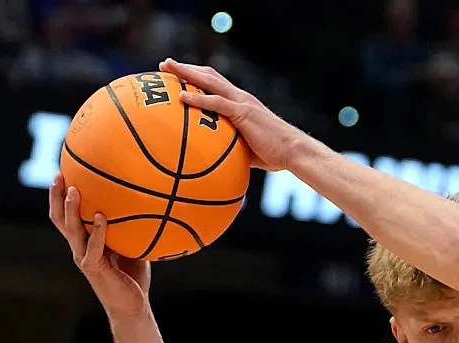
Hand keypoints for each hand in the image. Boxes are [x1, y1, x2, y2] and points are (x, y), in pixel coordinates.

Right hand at [49, 173, 150, 320]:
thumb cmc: (134, 278)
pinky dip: (97, 231)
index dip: (62, 197)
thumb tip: (149, 206)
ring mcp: (84, 257)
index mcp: (85, 242)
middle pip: (60, 218)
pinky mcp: (93, 268)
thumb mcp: (134, 248)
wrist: (132, 307)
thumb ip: (133, 229)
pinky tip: (101, 216)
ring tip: (72, 189)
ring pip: (70, 229)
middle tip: (59, 173)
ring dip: (70, 209)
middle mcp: (79, 248)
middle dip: (56, 196)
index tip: (65, 172)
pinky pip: (93, 246)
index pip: (68, 216)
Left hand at [159, 59, 302, 171]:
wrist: (293, 152)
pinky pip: (216, 102)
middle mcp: (240, 97)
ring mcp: (242, 103)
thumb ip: (230, 148)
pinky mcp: (244, 113)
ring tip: (167, 69)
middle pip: (208, 75)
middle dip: (185, 69)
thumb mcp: (247, 148)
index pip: (216, 83)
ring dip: (186, 74)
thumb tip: (213, 161)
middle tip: (165, 65)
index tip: (178, 76)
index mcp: (241, 103)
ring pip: (209, 81)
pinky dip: (198, 98)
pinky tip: (182, 97)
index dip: (197, 77)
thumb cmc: (274, 154)